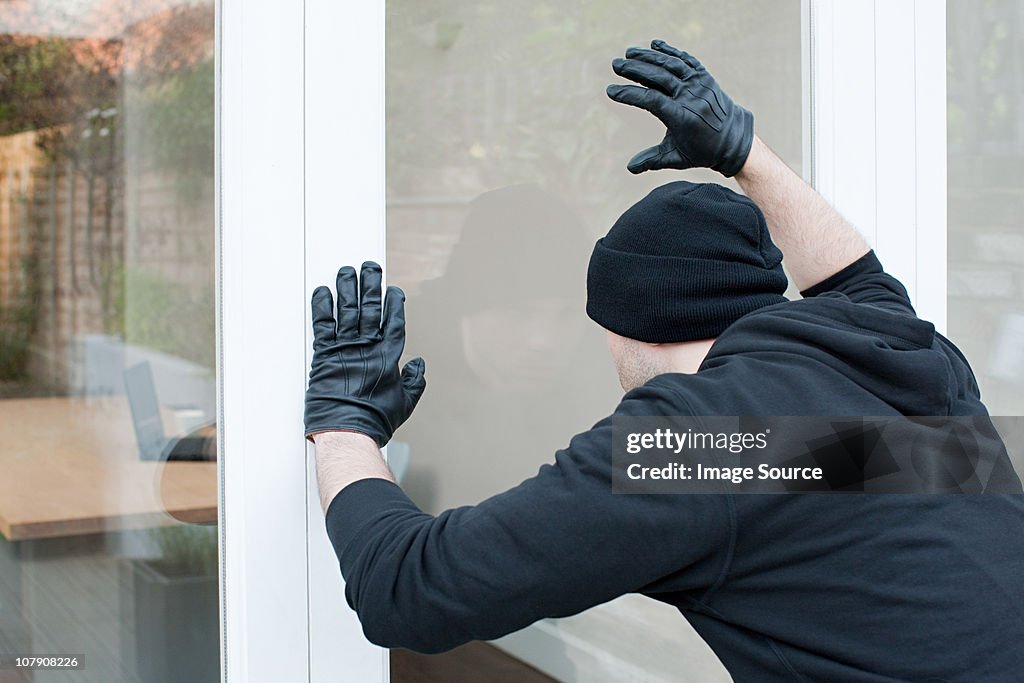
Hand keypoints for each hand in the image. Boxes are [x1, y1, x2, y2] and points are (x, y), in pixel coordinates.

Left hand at [304, 261, 425, 446]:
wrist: (348, 431)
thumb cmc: (375, 420)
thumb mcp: (405, 403)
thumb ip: (415, 381)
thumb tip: (420, 365)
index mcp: (388, 356)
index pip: (393, 321)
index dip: (394, 303)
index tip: (393, 290)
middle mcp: (367, 347)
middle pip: (370, 308)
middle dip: (371, 285)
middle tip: (370, 267)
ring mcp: (345, 348)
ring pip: (347, 310)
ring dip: (347, 288)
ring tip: (347, 271)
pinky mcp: (324, 354)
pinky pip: (322, 324)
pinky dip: (322, 307)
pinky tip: (322, 292)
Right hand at [606, 40, 753, 176]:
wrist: (734, 140)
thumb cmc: (701, 152)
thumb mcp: (676, 159)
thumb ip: (652, 161)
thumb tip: (630, 168)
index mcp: (683, 118)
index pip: (652, 101)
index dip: (630, 95)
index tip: (611, 91)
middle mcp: (692, 98)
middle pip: (659, 78)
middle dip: (635, 70)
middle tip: (615, 64)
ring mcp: (699, 84)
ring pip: (671, 65)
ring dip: (649, 57)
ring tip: (629, 52)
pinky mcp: (704, 77)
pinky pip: (686, 60)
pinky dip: (670, 51)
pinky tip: (655, 44)